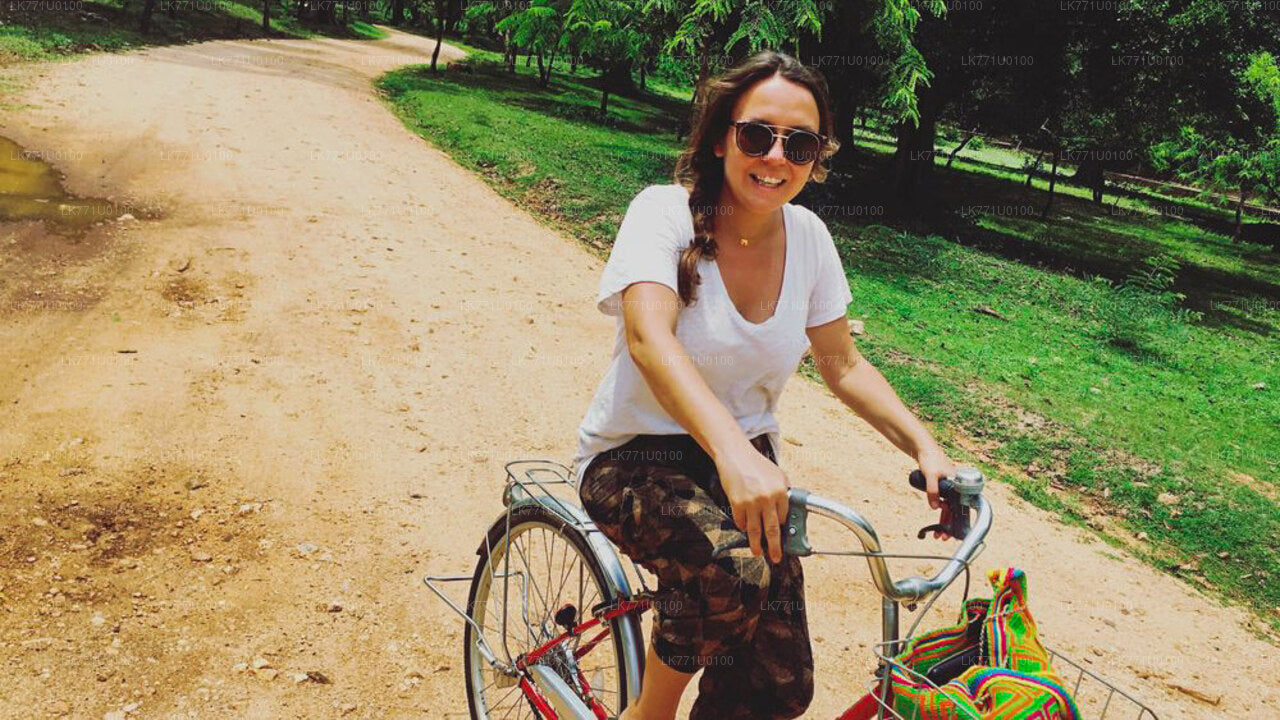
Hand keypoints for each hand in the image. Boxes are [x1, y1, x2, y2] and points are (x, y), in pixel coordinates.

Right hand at [715, 442, 789, 563]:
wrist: (736, 455)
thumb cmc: (757, 465)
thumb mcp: (778, 475)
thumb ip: (783, 492)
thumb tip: (786, 512)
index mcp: (780, 492)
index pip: (784, 518)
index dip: (783, 529)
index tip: (783, 538)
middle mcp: (767, 499)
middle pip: (772, 530)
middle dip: (775, 547)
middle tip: (776, 557)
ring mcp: (751, 503)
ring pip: (755, 531)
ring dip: (756, 544)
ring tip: (757, 552)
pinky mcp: (737, 504)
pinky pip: (741, 522)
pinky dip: (742, 527)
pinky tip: (744, 529)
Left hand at [917, 445, 956, 539]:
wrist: (924, 448)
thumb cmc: (930, 459)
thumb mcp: (930, 477)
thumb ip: (932, 491)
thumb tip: (935, 507)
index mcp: (959, 485)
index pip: (961, 507)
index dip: (956, 521)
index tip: (951, 533)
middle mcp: (957, 487)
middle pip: (955, 510)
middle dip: (948, 524)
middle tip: (941, 537)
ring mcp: (950, 487)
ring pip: (949, 507)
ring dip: (943, 519)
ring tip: (937, 532)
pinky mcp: (943, 486)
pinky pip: (943, 501)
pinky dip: (940, 509)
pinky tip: (936, 516)